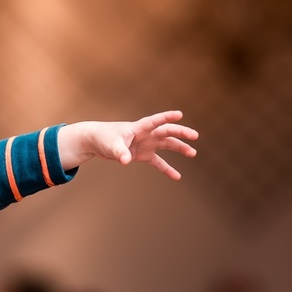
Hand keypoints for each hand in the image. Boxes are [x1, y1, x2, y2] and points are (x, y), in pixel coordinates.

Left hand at [59, 110, 197, 178]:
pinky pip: (158, 162)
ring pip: (166, 145)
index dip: (166, 117)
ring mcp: (145, 144)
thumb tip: (126, 161)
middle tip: (195, 136)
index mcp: (138, 128)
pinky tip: (177, 176)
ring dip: (179, 148)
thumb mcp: (111, 145)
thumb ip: (120, 152)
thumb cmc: (103, 138)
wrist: (96, 141)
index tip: (179, 114)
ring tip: (193, 153)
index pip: (155, 121)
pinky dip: (167, 169)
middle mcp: (145, 135)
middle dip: (181, 133)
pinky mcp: (142, 155)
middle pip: (166, 132)